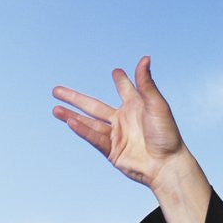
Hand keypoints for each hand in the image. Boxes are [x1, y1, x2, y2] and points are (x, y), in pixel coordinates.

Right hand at [52, 56, 186, 192]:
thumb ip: (145, 82)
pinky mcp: (112, 151)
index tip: (117, 72)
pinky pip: (94, 138)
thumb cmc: (166, 134)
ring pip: (89, 123)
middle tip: (56, 90)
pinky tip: (70, 122)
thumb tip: (145, 58)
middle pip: (93, 106)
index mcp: (136, 106)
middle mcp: (123, 120)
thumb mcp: (156, 104)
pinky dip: (82, 130)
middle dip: (75, 98)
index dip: (122, 81)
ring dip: (71, 115)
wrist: (166, 165)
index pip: (125, 90)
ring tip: (55, 109)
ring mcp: (116, 136)